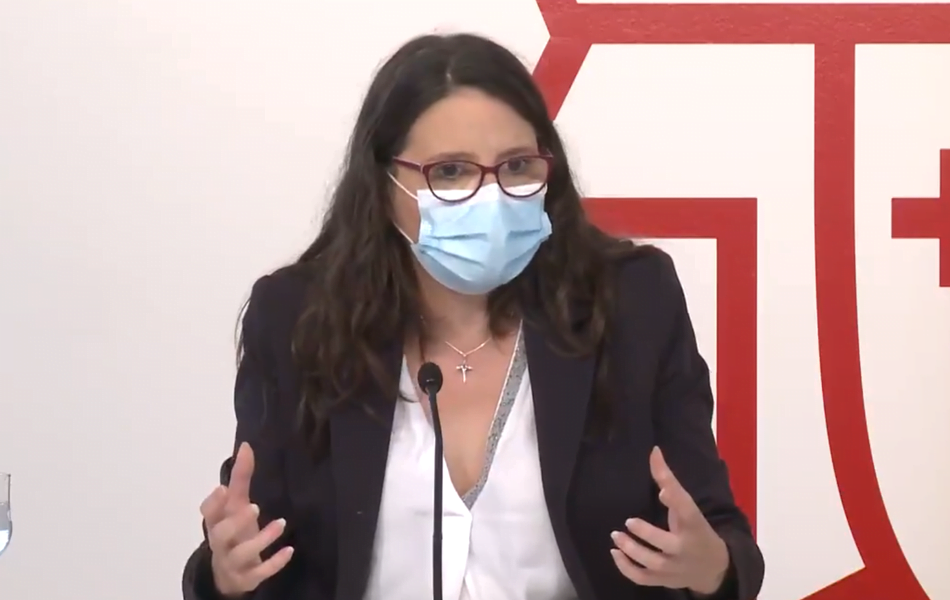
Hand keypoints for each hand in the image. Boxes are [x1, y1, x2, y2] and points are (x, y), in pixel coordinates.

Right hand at [201, 442, 293, 596]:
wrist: (229, 573)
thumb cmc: (233, 531)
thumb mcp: (236, 505)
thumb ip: (240, 478)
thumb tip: (246, 446)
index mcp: (216, 523)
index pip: (207, 513)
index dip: (213, 503)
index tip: (223, 488)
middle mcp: (220, 543)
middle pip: (220, 534)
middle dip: (235, 522)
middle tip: (254, 507)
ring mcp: (233, 562)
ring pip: (241, 554)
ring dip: (261, 539)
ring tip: (281, 522)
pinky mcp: (247, 577)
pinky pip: (259, 573)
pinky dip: (274, 563)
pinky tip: (289, 550)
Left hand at [610, 447, 729, 594]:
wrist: (714, 568)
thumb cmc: (696, 531)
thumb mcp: (688, 508)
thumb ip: (670, 483)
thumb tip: (654, 453)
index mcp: (694, 525)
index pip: (686, 510)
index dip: (675, 499)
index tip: (663, 490)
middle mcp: (684, 547)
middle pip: (666, 543)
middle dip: (647, 533)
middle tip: (628, 521)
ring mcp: (674, 567)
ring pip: (650, 562)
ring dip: (631, 550)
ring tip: (616, 535)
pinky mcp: (663, 581)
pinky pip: (642, 578)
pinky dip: (626, 568)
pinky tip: (615, 553)